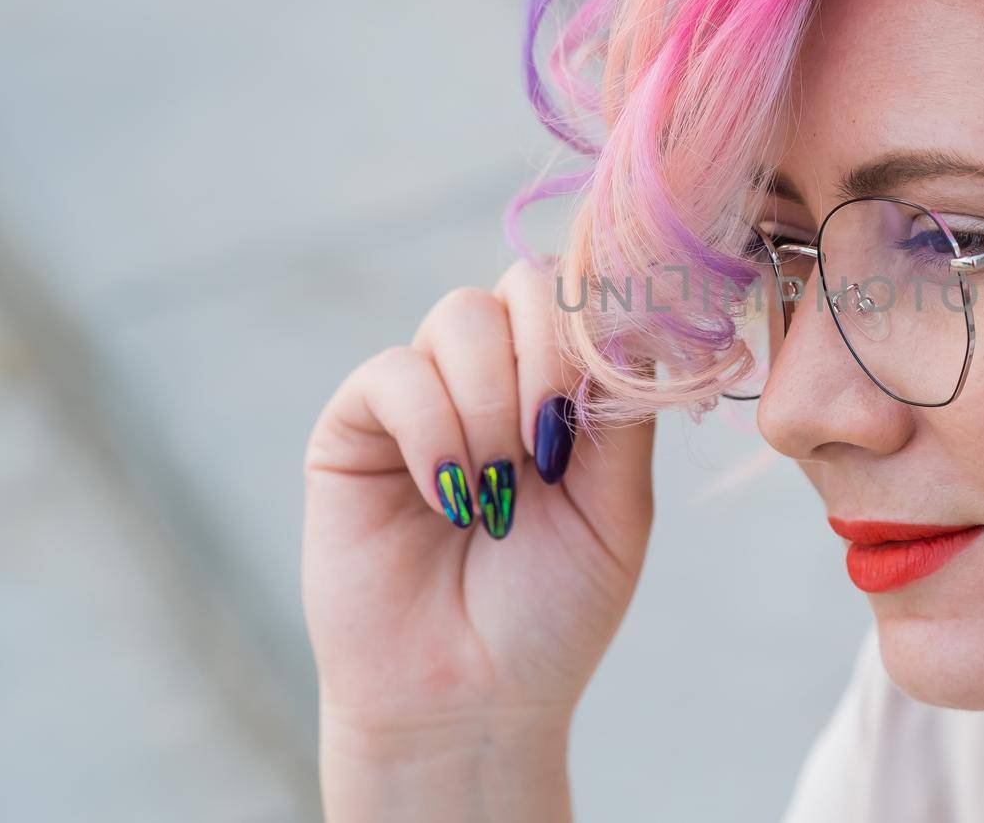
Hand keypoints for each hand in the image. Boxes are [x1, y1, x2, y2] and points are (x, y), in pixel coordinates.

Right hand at [301, 256, 655, 820]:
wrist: (470, 700)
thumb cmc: (551, 610)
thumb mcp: (618, 510)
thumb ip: (621, 411)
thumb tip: (625, 318)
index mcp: (568, 388)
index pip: (589, 293)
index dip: (603, 319)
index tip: (606, 393)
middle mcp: (499, 374)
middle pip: (527, 283)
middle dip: (549, 355)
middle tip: (548, 448)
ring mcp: (428, 391)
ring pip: (463, 314)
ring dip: (490, 404)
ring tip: (496, 495)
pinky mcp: (358, 423)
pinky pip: (397, 372)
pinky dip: (433, 431)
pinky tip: (448, 499)